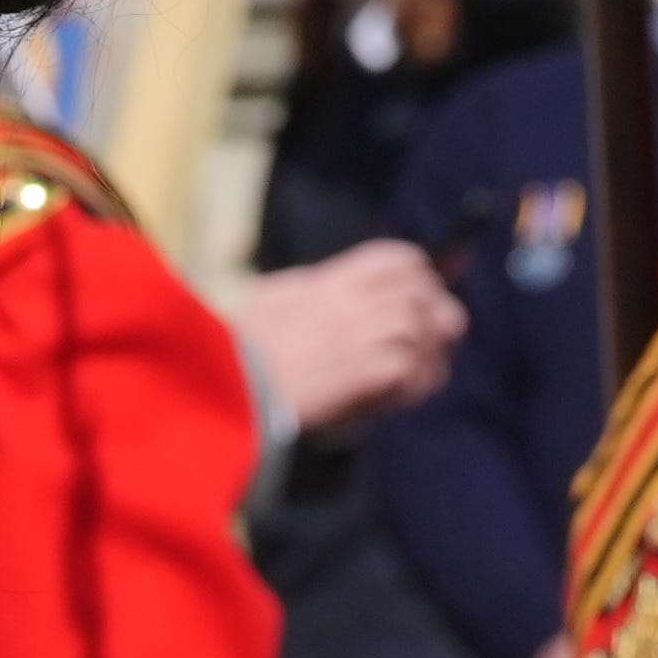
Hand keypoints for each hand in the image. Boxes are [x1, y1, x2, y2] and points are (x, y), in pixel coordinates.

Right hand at [233, 239, 465, 439]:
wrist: (219, 393)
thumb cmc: (230, 356)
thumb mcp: (265, 304)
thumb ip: (307, 292)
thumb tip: (333, 287)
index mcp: (322, 284)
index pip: (396, 261)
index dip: (421, 275)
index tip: (425, 292)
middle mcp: (344, 302)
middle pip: (420, 293)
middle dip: (438, 314)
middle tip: (439, 335)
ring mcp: (353, 335)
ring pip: (420, 330)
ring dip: (427, 355)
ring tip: (415, 376)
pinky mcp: (360, 372)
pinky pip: (409, 370)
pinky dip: (412, 385)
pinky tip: (395, 396)